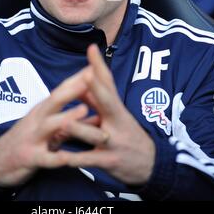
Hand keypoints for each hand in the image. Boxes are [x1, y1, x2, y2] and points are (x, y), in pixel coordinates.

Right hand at [0, 65, 106, 186]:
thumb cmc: (30, 139)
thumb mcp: (50, 127)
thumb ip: (73, 121)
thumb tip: (98, 111)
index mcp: (44, 110)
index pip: (61, 90)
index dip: (77, 78)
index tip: (95, 66)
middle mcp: (37, 119)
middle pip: (54, 100)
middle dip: (72, 89)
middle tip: (91, 79)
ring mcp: (32, 137)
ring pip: (50, 125)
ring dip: (67, 116)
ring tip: (84, 110)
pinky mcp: (28, 158)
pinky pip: (43, 158)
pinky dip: (55, 158)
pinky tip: (67, 158)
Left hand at [57, 44, 155, 185]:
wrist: (151, 165)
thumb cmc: (127, 133)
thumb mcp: (115, 115)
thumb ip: (96, 99)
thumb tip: (80, 78)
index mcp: (117, 108)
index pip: (108, 83)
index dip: (100, 66)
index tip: (91, 48)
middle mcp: (117, 122)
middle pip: (108, 102)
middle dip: (97, 88)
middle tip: (87, 74)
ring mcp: (113, 142)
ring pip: (94, 134)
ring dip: (79, 129)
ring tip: (64, 123)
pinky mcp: (109, 162)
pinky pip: (90, 160)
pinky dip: (76, 159)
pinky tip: (62, 158)